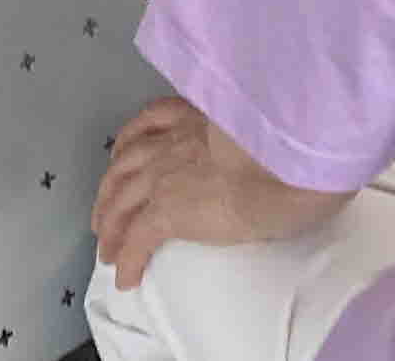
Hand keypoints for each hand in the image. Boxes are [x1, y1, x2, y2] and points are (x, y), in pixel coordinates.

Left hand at [92, 97, 349, 291]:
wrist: (283, 163)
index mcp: (198, 115)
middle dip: (110, 190)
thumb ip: (247, 131)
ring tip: (106, 248)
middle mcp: (173, 140)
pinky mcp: (165, 213)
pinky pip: (136, 241)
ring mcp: (164, 176)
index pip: (152, 121)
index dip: (132, 143)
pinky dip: (127, 260)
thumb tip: (258, 149)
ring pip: (119, 201)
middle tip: (105, 213)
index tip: (123, 156)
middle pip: (124, 165)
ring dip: (109, 226)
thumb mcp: (260, 124)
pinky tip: (126, 278)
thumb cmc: (289, 145)